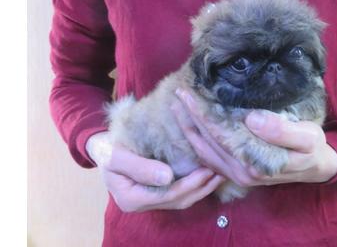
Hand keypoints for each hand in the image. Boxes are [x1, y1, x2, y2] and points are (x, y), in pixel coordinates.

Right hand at [86, 132, 224, 211]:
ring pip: (181, 199)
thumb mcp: (117, 155)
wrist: (102, 147)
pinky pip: (179, 192)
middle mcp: (142, 204)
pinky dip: (195, 185)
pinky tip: (209, 174)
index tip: (207, 170)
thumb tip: (167, 177)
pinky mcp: (156, 192)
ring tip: (220, 174)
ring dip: (202, 188)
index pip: (166, 195)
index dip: (189, 184)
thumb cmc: (107, 148)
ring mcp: (149, 200)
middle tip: (221, 171)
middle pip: (177, 200)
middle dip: (201, 188)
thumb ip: (139, 167)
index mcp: (131, 199)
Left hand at [172, 88, 336, 186]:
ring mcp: (237, 176)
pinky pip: (209, 159)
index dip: (201, 114)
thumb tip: (252, 119)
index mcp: (254, 162)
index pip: (219, 134)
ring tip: (178, 108)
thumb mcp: (307, 137)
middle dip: (190, 117)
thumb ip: (282, 130)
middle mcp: (240, 172)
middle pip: (206, 142)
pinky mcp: (237, 175)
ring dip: (189, 129)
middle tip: (178, 94)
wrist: (316, 167)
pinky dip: (197, 142)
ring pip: (204, 151)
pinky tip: (191, 128)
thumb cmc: (312, 149)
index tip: (187, 94)